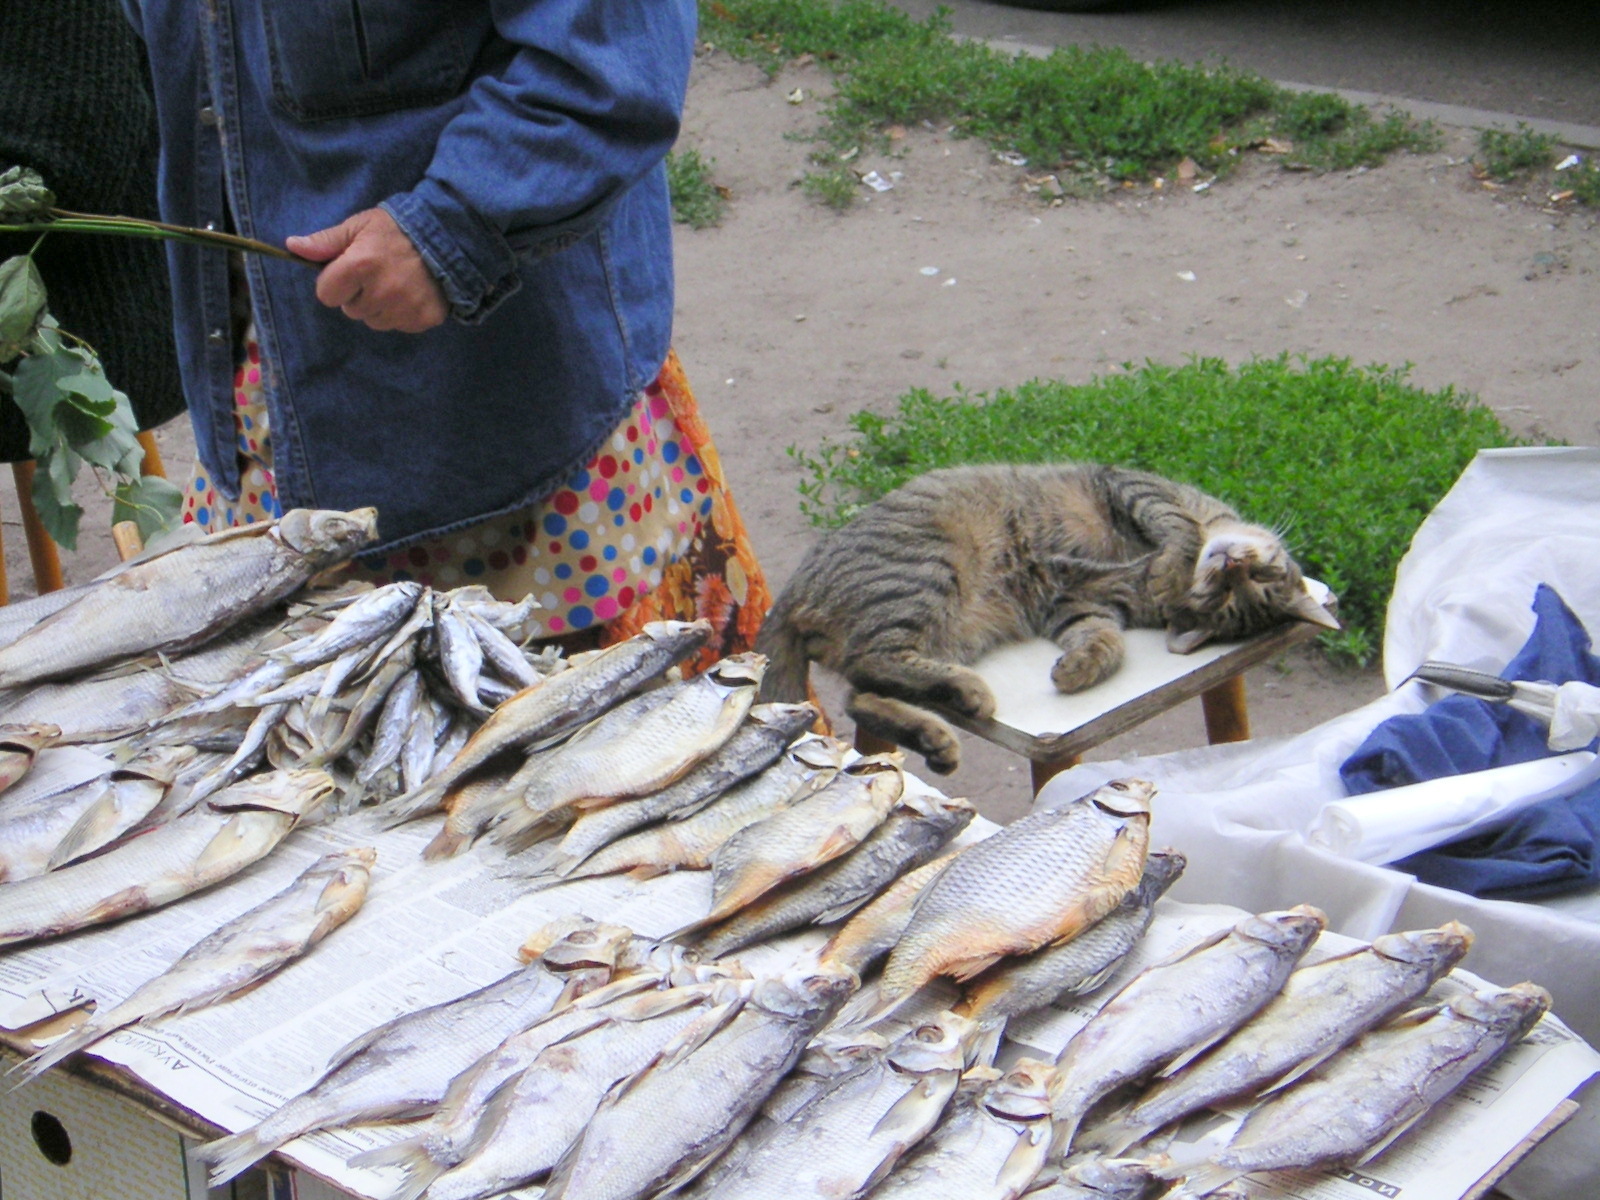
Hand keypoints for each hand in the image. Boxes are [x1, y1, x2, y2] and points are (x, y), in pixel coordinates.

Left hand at [287, 209, 447, 332]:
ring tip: (395, 283)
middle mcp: (381, 292)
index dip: (334, 282)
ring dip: (379, 306)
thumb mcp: (359, 226)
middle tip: (377, 273)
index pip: (326, 295)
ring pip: (374, 321)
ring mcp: (404, 308)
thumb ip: (326, 241)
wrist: (448, 236)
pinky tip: (411, 292)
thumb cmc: (397, 229)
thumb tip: (292, 246)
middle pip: (351, 310)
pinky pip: (399, 325)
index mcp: (360, 266)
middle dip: (358, 294)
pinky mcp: (423, 319)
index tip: (350, 270)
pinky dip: (401, 312)